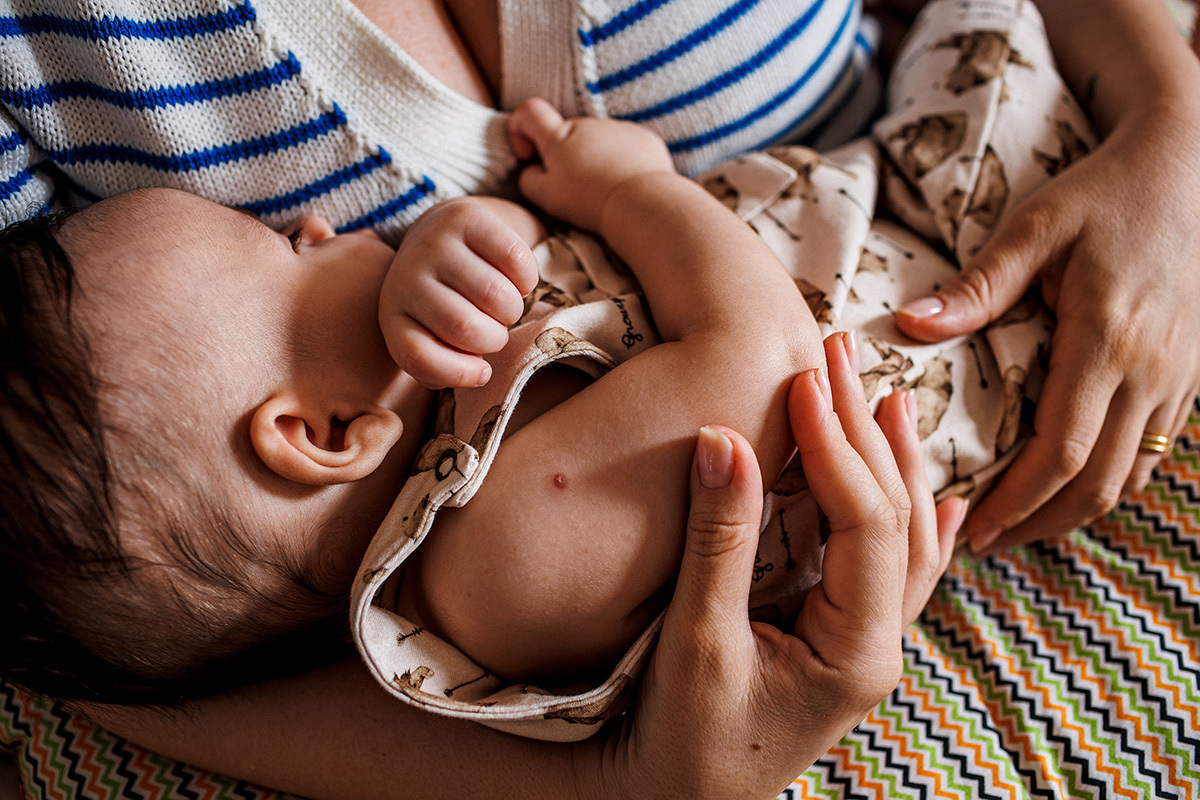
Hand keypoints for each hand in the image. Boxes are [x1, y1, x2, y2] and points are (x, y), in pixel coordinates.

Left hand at [378, 197, 538, 388]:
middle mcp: (405, 276)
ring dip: (514, 310)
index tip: (482, 372)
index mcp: (393, 315)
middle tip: (497, 330)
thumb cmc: (446, 301)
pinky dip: (527, 280)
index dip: (458, 373)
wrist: (444, 236)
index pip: (418, 356)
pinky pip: (514, 260)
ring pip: (495, 296)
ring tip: (506, 306)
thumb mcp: (434, 337)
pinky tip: (516, 280)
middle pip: (463, 327)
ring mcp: (434, 243)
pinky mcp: (466, 217)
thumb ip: (448, 366)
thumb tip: (480, 372)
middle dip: (495, 338)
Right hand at [508, 98, 674, 232]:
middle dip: (566, 156)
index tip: (529, 155)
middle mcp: (588, 125)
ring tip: (605, 191)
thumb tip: (531, 170)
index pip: (529, 111)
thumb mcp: (545, 197)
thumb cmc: (589, 201)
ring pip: (598, 142)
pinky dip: (623, 162)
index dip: (521, 128)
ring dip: (596, 160)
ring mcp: (618, 128)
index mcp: (559, 136)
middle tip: (576, 189)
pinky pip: (626, 146)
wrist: (641, 203)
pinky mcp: (644, 138)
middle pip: (568, 133)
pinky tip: (626, 185)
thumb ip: (529, 179)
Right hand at [577, 335, 961, 799]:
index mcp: (857, 650)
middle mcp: (878, 643)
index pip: (866, 525)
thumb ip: (718, 540)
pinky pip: (899, 572)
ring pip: (907, 537)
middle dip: (865, 431)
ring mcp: (868, 642)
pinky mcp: (843, 640)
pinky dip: (917, 523)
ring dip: (894, 462)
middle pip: (894, 516)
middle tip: (835, 354)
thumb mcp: (697, 641)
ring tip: (888, 395)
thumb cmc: (683, 738)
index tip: (802, 382)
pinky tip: (944, 497)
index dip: (836, 447)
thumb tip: (722, 437)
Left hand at [896, 101, 1199, 553]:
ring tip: (1020, 525)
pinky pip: (1154, 450)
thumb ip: (978, 285)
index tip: (973, 529)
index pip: (1060, 452)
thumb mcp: (1037, 227)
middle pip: (1097, 482)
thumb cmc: (1107, 191)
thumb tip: (910, 325)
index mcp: (1105, 341)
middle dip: (1039, 522)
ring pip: (1131, 474)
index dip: (1016, 502)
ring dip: (1074, 510)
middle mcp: (1149, 372)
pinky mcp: (1191, 375)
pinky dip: (1110, 479)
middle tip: (984, 541)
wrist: (1197, 161)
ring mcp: (1178, 378)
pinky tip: (1070, 483)